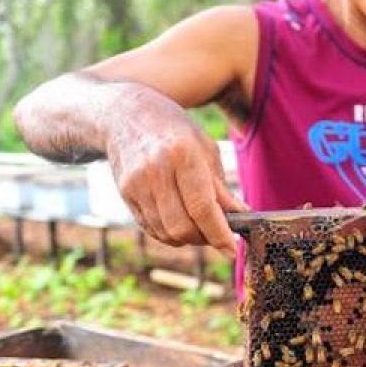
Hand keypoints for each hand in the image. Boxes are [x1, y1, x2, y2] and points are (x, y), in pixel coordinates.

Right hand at [106, 90, 249, 257]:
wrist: (125, 115)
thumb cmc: (174, 130)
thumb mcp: (205, 149)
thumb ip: (221, 187)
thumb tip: (241, 216)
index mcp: (182, 155)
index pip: (202, 207)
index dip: (219, 234)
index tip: (232, 250)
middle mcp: (156, 171)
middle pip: (183, 226)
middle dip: (205, 238)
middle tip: (218, 234)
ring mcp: (136, 185)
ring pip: (166, 232)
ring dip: (188, 238)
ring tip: (200, 226)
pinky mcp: (125, 194)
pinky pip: (151, 228)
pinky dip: (169, 234)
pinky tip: (180, 221)